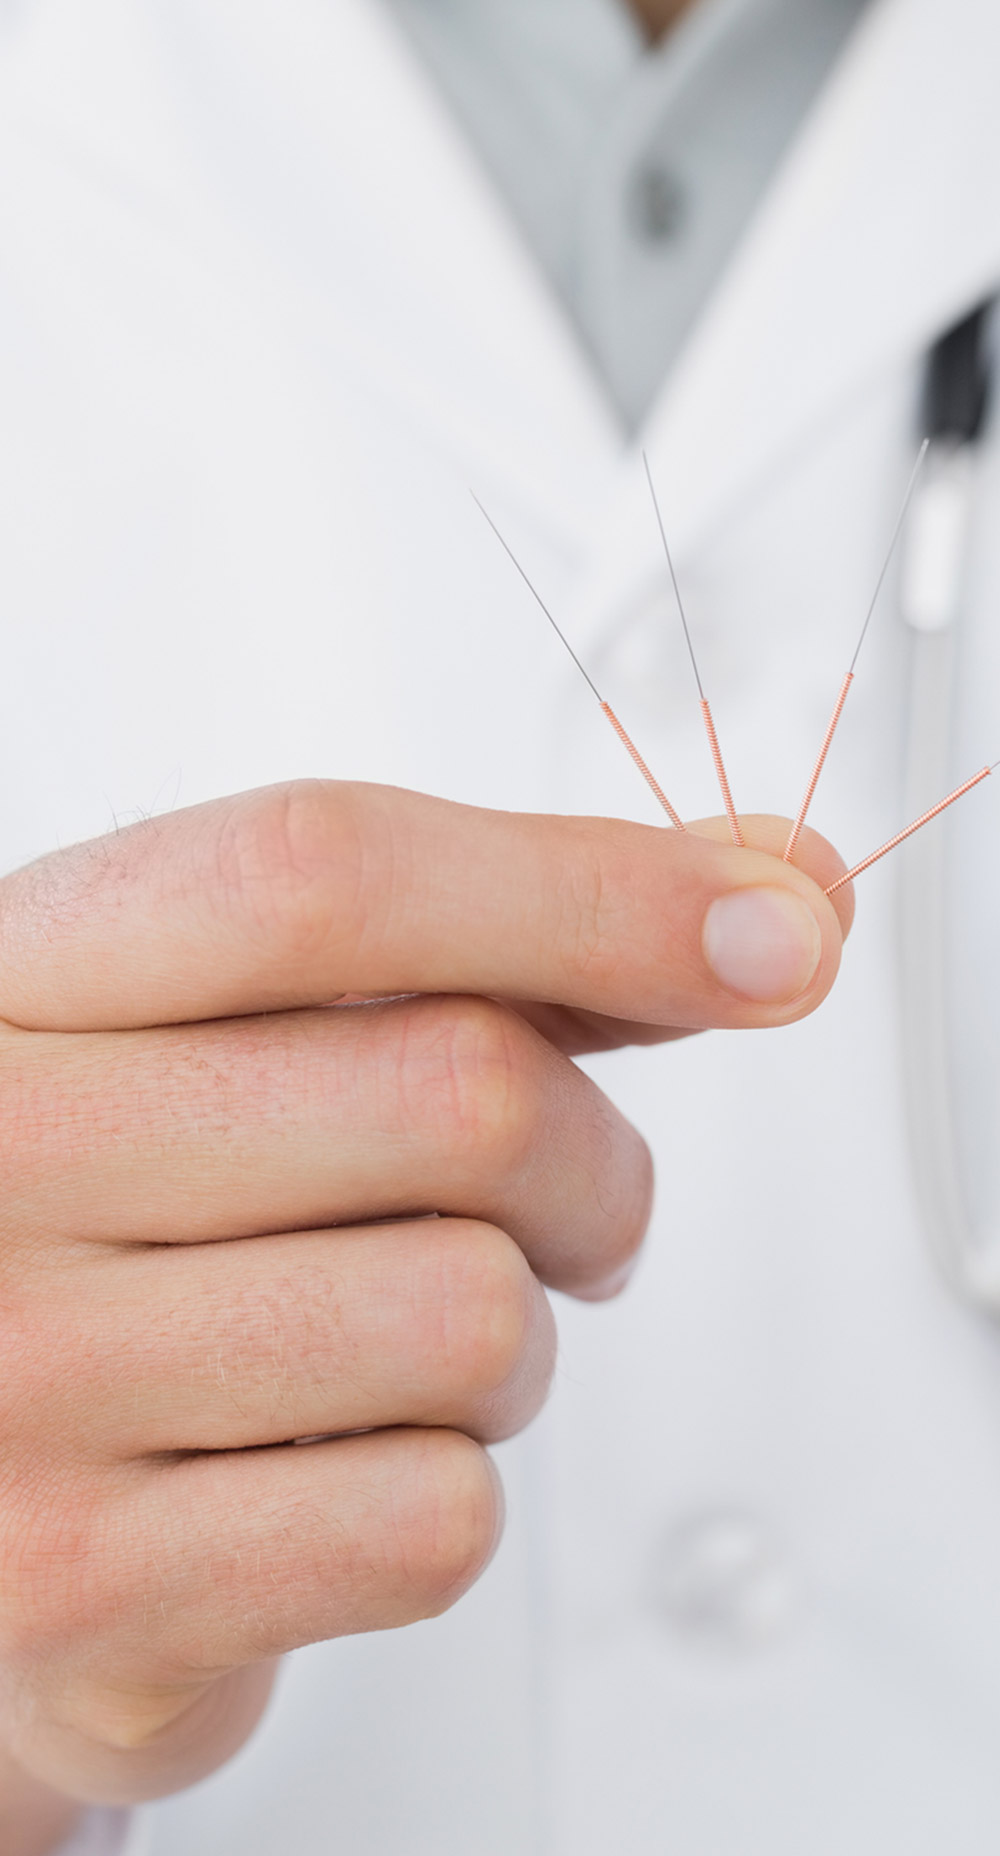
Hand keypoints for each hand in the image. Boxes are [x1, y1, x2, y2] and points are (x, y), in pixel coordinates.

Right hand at [0, 781, 848, 1810]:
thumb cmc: (131, 1227)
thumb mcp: (240, 1033)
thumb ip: (498, 945)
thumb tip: (770, 894)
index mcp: (28, 975)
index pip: (322, 875)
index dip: (585, 890)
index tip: (778, 932)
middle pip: (461, 1093)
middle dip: (588, 1165)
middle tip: (560, 1212)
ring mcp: (20, 1376)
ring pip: (474, 1319)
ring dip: (510, 1344)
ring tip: (398, 1349)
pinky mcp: (81, 1589)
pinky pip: (431, 1516)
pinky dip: (445, 1488)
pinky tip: (336, 1466)